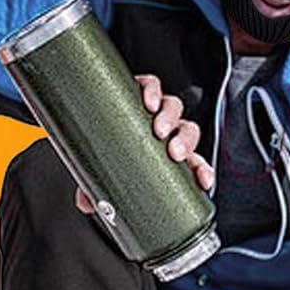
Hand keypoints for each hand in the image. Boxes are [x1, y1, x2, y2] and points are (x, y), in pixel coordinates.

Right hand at [75, 73, 212, 207]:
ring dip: (171, 117)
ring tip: (158, 129)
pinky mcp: (138, 89)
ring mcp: (153, 109)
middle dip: (185, 142)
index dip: (202, 170)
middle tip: (174, 153)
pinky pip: (151, 84)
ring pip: (174, 107)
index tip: (203, 180)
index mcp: (167, 155)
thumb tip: (86, 205)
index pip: (193, 162)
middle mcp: (165, 131)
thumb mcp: (101, 177)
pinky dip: (153, 90)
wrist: (88, 118)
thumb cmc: (104, 154)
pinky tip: (150, 100)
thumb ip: (96, 192)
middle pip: (187, 131)